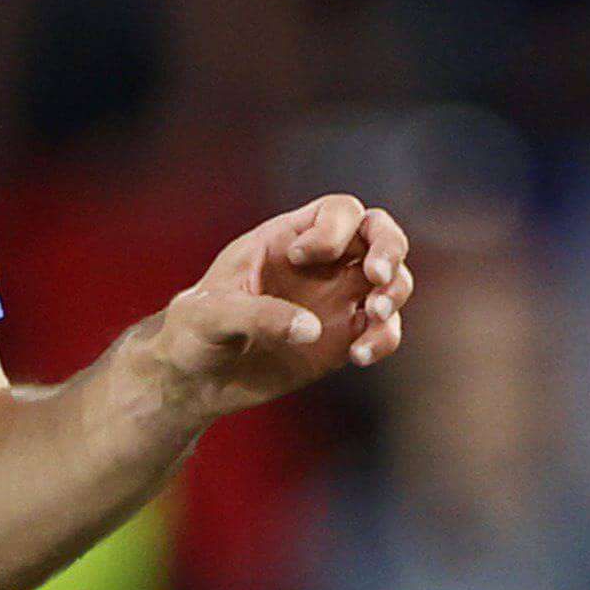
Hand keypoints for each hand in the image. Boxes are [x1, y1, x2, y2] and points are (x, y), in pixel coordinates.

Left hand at [140, 194, 411, 418]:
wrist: (196, 378)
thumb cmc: (195, 331)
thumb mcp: (212, 315)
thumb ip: (258, 315)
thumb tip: (313, 329)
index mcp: (287, 239)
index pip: (338, 212)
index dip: (333, 229)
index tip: (302, 259)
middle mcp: (322, 264)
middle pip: (379, 233)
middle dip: (389, 248)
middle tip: (378, 276)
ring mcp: (337, 300)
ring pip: (392, 280)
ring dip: (394, 292)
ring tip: (373, 315)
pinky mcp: (344, 338)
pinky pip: (384, 330)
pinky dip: (384, 339)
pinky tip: (359, 356)